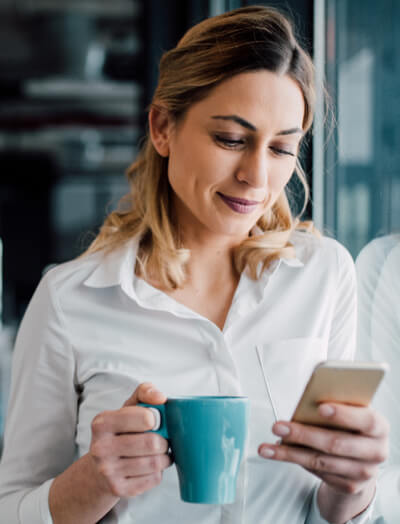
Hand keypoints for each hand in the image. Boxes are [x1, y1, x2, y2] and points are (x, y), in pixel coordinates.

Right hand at [89, 383, 171, 497]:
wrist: (98, 469)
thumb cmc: (120, 432)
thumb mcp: (127, 407)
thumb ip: (144, 393)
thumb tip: (161, 398)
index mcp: (102, 423)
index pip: (145, 418)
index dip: (157, 419)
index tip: (155, 421)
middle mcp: (101, 447)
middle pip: (152, 442)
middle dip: (163, 440)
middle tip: (160, 439)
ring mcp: (108, 471)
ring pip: (155, 463)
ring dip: (163, 456)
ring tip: (158, 452)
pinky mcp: (119, 489)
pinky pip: (153, 479)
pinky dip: (158, 472)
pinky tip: (149, 466)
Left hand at [258, 403, 388, 495]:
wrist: (362, 458)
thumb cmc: (352, 424)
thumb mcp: (351, 410)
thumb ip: (338, 403)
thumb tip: (309, 398)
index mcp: (379, 426)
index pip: (365, 419)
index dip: (343, 414)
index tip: (320, 408)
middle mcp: (376, 451)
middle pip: (336, 443)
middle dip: (303, 434)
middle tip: (278, 426)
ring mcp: (364, 472)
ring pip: (321, 461)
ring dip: (290, 453)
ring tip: (267, 447)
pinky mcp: (349, 486)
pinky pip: (318, 472)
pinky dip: (297, 461)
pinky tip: (281, 453)